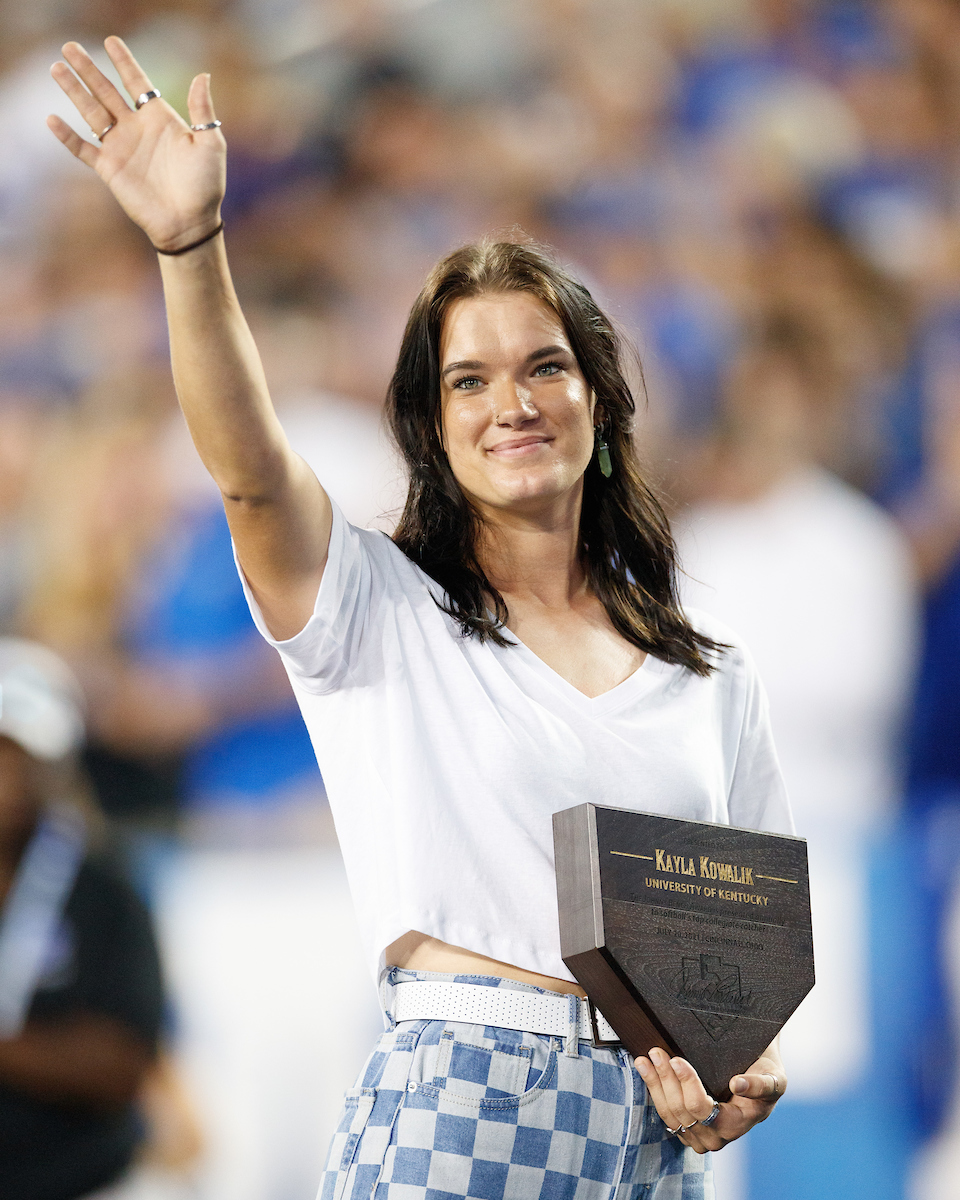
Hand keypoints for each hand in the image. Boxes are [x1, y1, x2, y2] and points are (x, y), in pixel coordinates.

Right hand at [47, 37, 224, 251]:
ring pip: (91, 112)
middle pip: (106, 91)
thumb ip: (203, 110)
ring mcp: (121, 148)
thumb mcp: (210, 144)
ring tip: (57, 67)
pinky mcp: (109, 169)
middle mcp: (136, 128)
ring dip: (74, 90)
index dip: (124, 62)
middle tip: (71, 46)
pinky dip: (67, 136)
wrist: (190, 223)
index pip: (137, 82)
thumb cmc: (205, 186)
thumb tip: (203, 75)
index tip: (110, 41)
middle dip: (89, 69)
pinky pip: (83, 149)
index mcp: (160, 118)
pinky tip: (52, 119)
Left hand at [635, 1045, 783, 1153]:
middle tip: (656, 1051)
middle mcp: (716, 1137)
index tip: (677, 1059)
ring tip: (645, 1059)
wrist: (758, 1077)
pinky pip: (665, 1112)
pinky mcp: (687, 1128)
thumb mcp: (773, 1078)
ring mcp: (699, 1136)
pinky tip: (646, 1070)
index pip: (702, 1109)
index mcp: (736, 1125)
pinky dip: (654, 1090)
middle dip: (666, 1079)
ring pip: (669, 1113)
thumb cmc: (766, 1074)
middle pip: (681, 1110)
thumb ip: (759, 1084)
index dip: (687, 1084)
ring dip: (655, 1084)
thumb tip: (738, 1085)